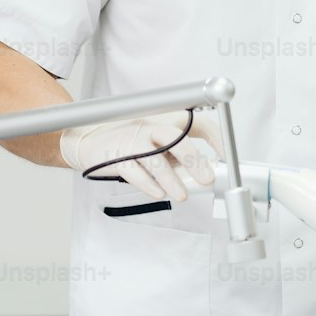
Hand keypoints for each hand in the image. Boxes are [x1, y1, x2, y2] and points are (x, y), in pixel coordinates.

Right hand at [59, 109, 224, 203]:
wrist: (89, 139)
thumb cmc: (130, 140)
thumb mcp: (157, 140)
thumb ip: (177, 152)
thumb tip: (202, 171)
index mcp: (164, 120)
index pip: (196, 123)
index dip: (215, 138)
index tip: (226, 156)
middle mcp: (149, 127)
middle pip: (175, 138)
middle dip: (194, 160)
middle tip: (207, 178)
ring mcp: (132, 142)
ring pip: (155, 159)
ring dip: (171, 179)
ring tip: (182, 195)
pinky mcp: (116, 158)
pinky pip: (134, 172)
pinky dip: (148, 184)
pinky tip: (159, 194)